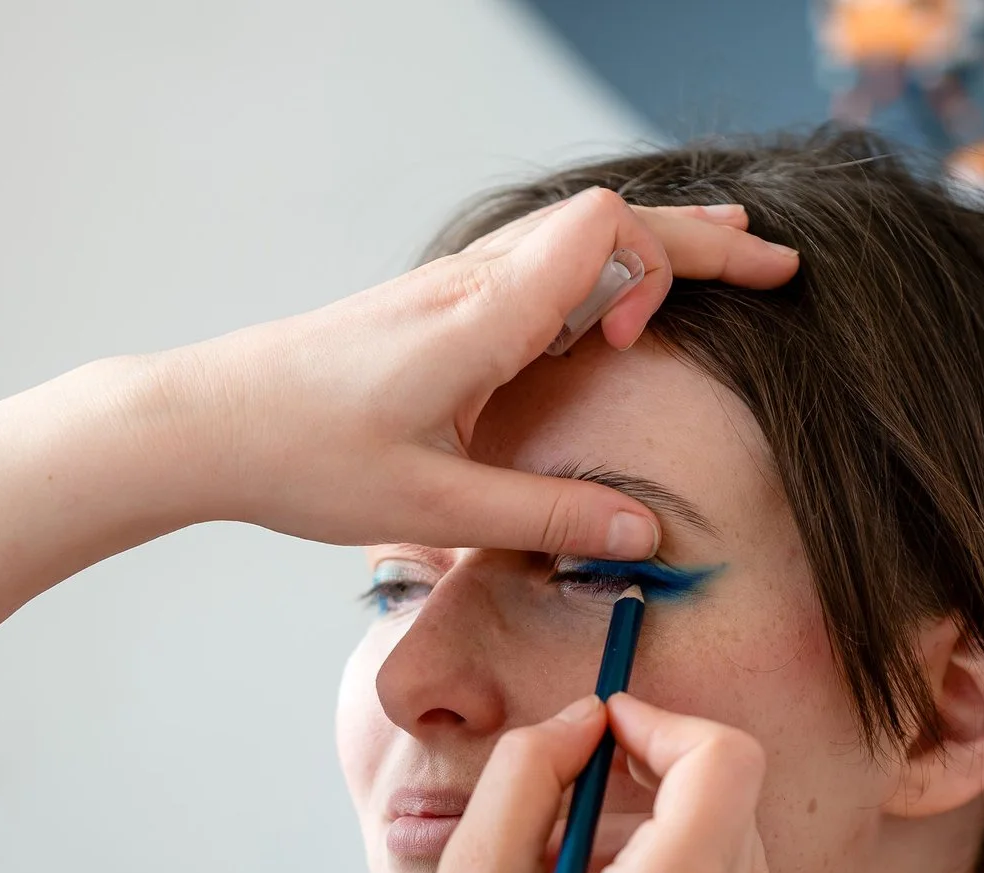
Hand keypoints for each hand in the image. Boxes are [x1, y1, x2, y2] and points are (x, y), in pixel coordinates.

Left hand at [173, 191, 796, 560]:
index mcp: (481, 316)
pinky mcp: (430, 308)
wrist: (203, 424)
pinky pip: (534, 264)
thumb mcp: (434, 510)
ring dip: (652, 249)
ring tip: (733, 254)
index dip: (653, 270)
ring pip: (572, 237)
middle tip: (780, 268)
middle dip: (700, 243)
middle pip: (609, 223)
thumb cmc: (304, 462)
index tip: (636, 349)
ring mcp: (448, 288)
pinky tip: (617, 297)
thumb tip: (644, 537)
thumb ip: (544, 521)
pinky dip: (598, 269)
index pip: (605, 228)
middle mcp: (471, 284)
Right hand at [387, 693, 770, 872]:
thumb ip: (526, 774)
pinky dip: (667, 870)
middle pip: (732, 794)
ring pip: (731, 840)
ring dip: (660, 819)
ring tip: (564, 862)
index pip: (724, 759)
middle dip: (657, 767)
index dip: (660, 721)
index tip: (597, 732)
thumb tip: (583, 720)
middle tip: (566, 790)